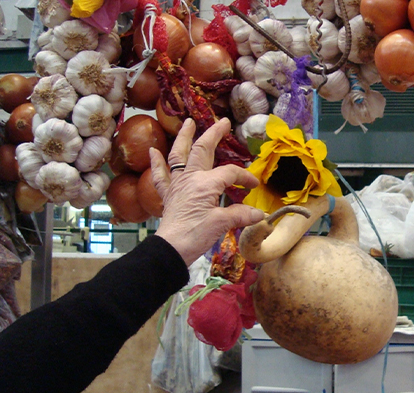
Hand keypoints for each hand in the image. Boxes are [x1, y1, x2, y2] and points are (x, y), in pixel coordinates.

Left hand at [150, 118, 263, 265]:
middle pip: (203, 150)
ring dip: (184, 137)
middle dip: (214, 135)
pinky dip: (156, 162)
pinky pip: (160, 175)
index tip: (254, 185)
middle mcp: (190, 178)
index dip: (244, 177)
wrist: (172, 248)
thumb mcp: (222, 224)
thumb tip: (260, 214)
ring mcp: (177, 185)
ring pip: (179, 155)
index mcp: (206, 183)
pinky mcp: (168, 195)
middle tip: (222, 121)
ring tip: (188, 122)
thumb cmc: (196, 234)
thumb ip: (241, 215)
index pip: (230, 173)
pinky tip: (153, 151)